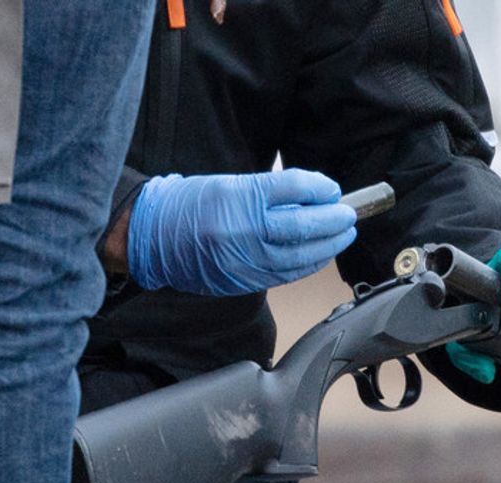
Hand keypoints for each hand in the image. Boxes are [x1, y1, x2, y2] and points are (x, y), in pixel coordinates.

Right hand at [127, 169, 356, 295]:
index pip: (292, 189)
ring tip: (343, 234)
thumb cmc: (189, 205)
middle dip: (332, 220)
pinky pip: (286, 274)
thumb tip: (312, 197)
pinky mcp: (244, 279)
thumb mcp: (229, 185)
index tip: (331, 189)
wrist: (153, 237)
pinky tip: (320, 255)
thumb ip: (270, 192)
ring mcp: (245, 258)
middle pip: (302, 225)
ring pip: (299, 255)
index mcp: (238, 197)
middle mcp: (244, 229)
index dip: (318, 188)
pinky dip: (308, 264)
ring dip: (327, 245)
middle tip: (348, 214)